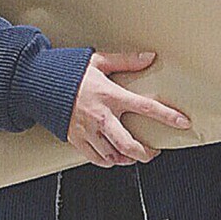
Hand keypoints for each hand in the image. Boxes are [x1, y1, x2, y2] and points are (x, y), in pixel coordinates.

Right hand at [67, 50, 191, 167]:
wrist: (38, 83)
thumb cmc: (67, 72)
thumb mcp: (98, 61)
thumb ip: (126, 61)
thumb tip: (149, 57)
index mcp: (110, 95)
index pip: (145, 107)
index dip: (167, 116)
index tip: (182, 122)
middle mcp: (100, 116)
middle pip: (129, 144)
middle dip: (145, 153)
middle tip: (152, 152)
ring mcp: (87, 130)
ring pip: (113, 156)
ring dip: (127, 159)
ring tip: (133, 156)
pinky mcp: (76, 139)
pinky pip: (96, 159)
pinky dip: (108, 162)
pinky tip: (113, 158)